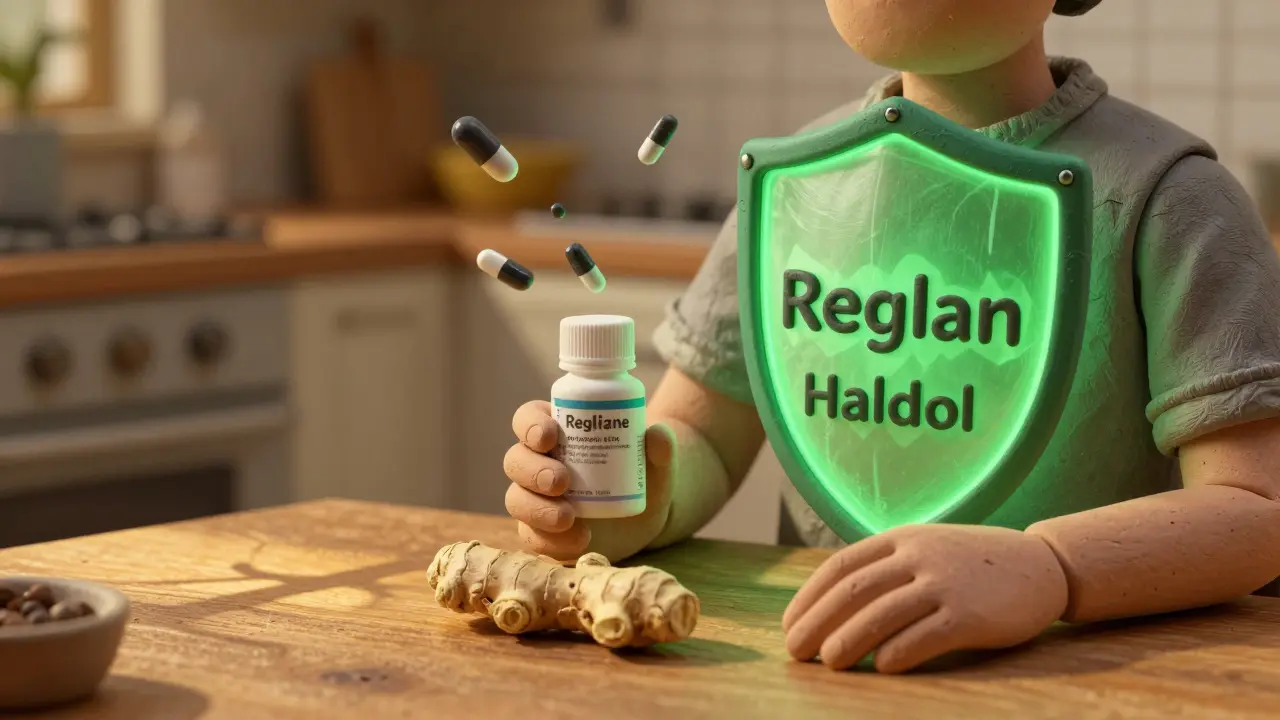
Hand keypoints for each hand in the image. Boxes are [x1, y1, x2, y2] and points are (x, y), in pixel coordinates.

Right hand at [503, 400, 675, 561]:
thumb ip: (660, 446)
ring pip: (516, 499)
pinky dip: (549, 541)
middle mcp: (539, 463)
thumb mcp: (656, 459)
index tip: (551, 436)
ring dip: (536, 509)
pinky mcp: (542, 531)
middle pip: (515, 460)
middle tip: (562, 481)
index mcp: (557, 431)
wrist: (645, 514)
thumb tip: (657, 434)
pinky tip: (578, 541)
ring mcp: (537, 498)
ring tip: (569, 518)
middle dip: (533, 470)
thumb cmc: (642, 473)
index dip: (529, 424)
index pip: (527, 419)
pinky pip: (531, 536)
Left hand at [782, 524, 1068, 672]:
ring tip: (828, 663)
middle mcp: (918, 556)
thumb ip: (885, 568)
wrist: (1042, 565)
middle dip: (817, 622)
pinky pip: (923, 636)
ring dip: (847, 641)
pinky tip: (881, 668)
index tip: (789, 624)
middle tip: (795, 651)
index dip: (808, 597)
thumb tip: (827, 607)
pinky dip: (897, 653)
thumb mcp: (925, 550)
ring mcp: (944, 583)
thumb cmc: (972, 566)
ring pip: (881, 614)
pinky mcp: (969, 614)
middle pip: (853, 591)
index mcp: (901, 539)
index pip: (840, 567)